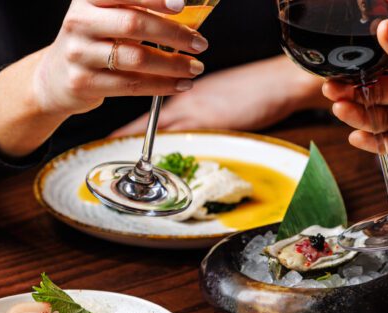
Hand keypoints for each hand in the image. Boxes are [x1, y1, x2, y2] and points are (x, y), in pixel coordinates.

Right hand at [33, 0, 208, 115]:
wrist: (55, 77)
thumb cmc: (94, 41)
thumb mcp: (107, 17)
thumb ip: (138, 11)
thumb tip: (186, 13)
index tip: (181, 4)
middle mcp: (79, 22)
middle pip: (134, 25)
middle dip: (174, 34)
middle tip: (200, 43)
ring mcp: (79, 54)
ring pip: (136, 59)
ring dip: (173, 64)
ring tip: (196, 67)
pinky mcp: (83, 83)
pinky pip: (132, 86)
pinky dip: (162, 85)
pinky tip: (181, 84)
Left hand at [112, 55, 327, 134]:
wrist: (280, 80)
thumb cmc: (257, 84)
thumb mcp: (223, 90)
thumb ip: (204, 101)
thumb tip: (191, 111)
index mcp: (191, 88)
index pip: (155, 101)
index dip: (134, 113)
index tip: (116, 126)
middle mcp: (190, 97)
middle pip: (152, 115)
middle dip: (131, 131)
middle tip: (108, 141)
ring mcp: (200, 108)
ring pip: (163, 125)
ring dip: (144, 138)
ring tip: (123, 152)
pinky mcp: (213, 120)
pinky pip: (183, 135)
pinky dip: (168, 145)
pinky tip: (158, 156)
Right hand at [323, 20, 387, 172]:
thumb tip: (384, 30)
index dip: (365, 67)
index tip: (343, 67)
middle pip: (382, 92)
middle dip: (357, 92)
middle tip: (333, 92)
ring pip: (385, 117)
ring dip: (361, 115)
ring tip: (340, 112)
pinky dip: (376, 142)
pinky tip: (357, 137)